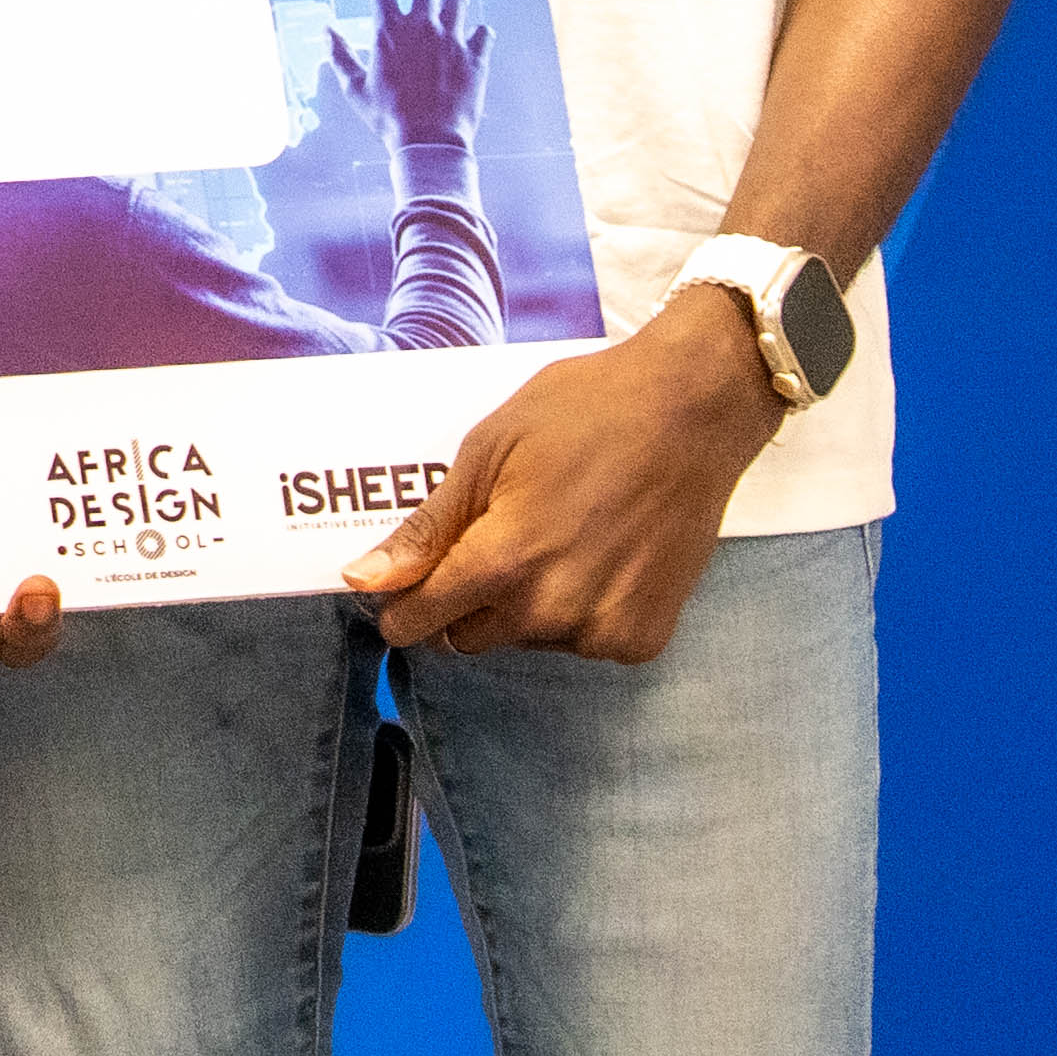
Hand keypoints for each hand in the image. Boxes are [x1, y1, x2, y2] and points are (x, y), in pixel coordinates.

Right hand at [331, 0, 488, 155]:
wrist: (429, 142)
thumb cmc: (387, 117)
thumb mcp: (354, 89)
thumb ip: (338, 55)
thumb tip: (325, 30)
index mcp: (388, 30)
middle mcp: (421, 27)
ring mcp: (452, 40)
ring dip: (451, 4)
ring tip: (448, 17)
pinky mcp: (476, 57)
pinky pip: (484, 33)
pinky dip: (478, 36)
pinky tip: (473, 45)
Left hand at [349, 294, 776, 657]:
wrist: (693, 413)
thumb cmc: (584, 414)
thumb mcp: (487, 453)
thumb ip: (427, 530)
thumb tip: (363, 580)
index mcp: (504, 561)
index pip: (420, 620)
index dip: (399, 606)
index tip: (397, 589)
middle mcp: (552, 609)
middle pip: (468, 635)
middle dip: (461, 600)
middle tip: (490, 539)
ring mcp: (602, 630)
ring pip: (524, 639)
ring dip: (521, 606)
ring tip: (554, 535)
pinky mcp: (643, 638)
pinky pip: (580, 642)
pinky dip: (576, 611)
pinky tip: (596, 556)